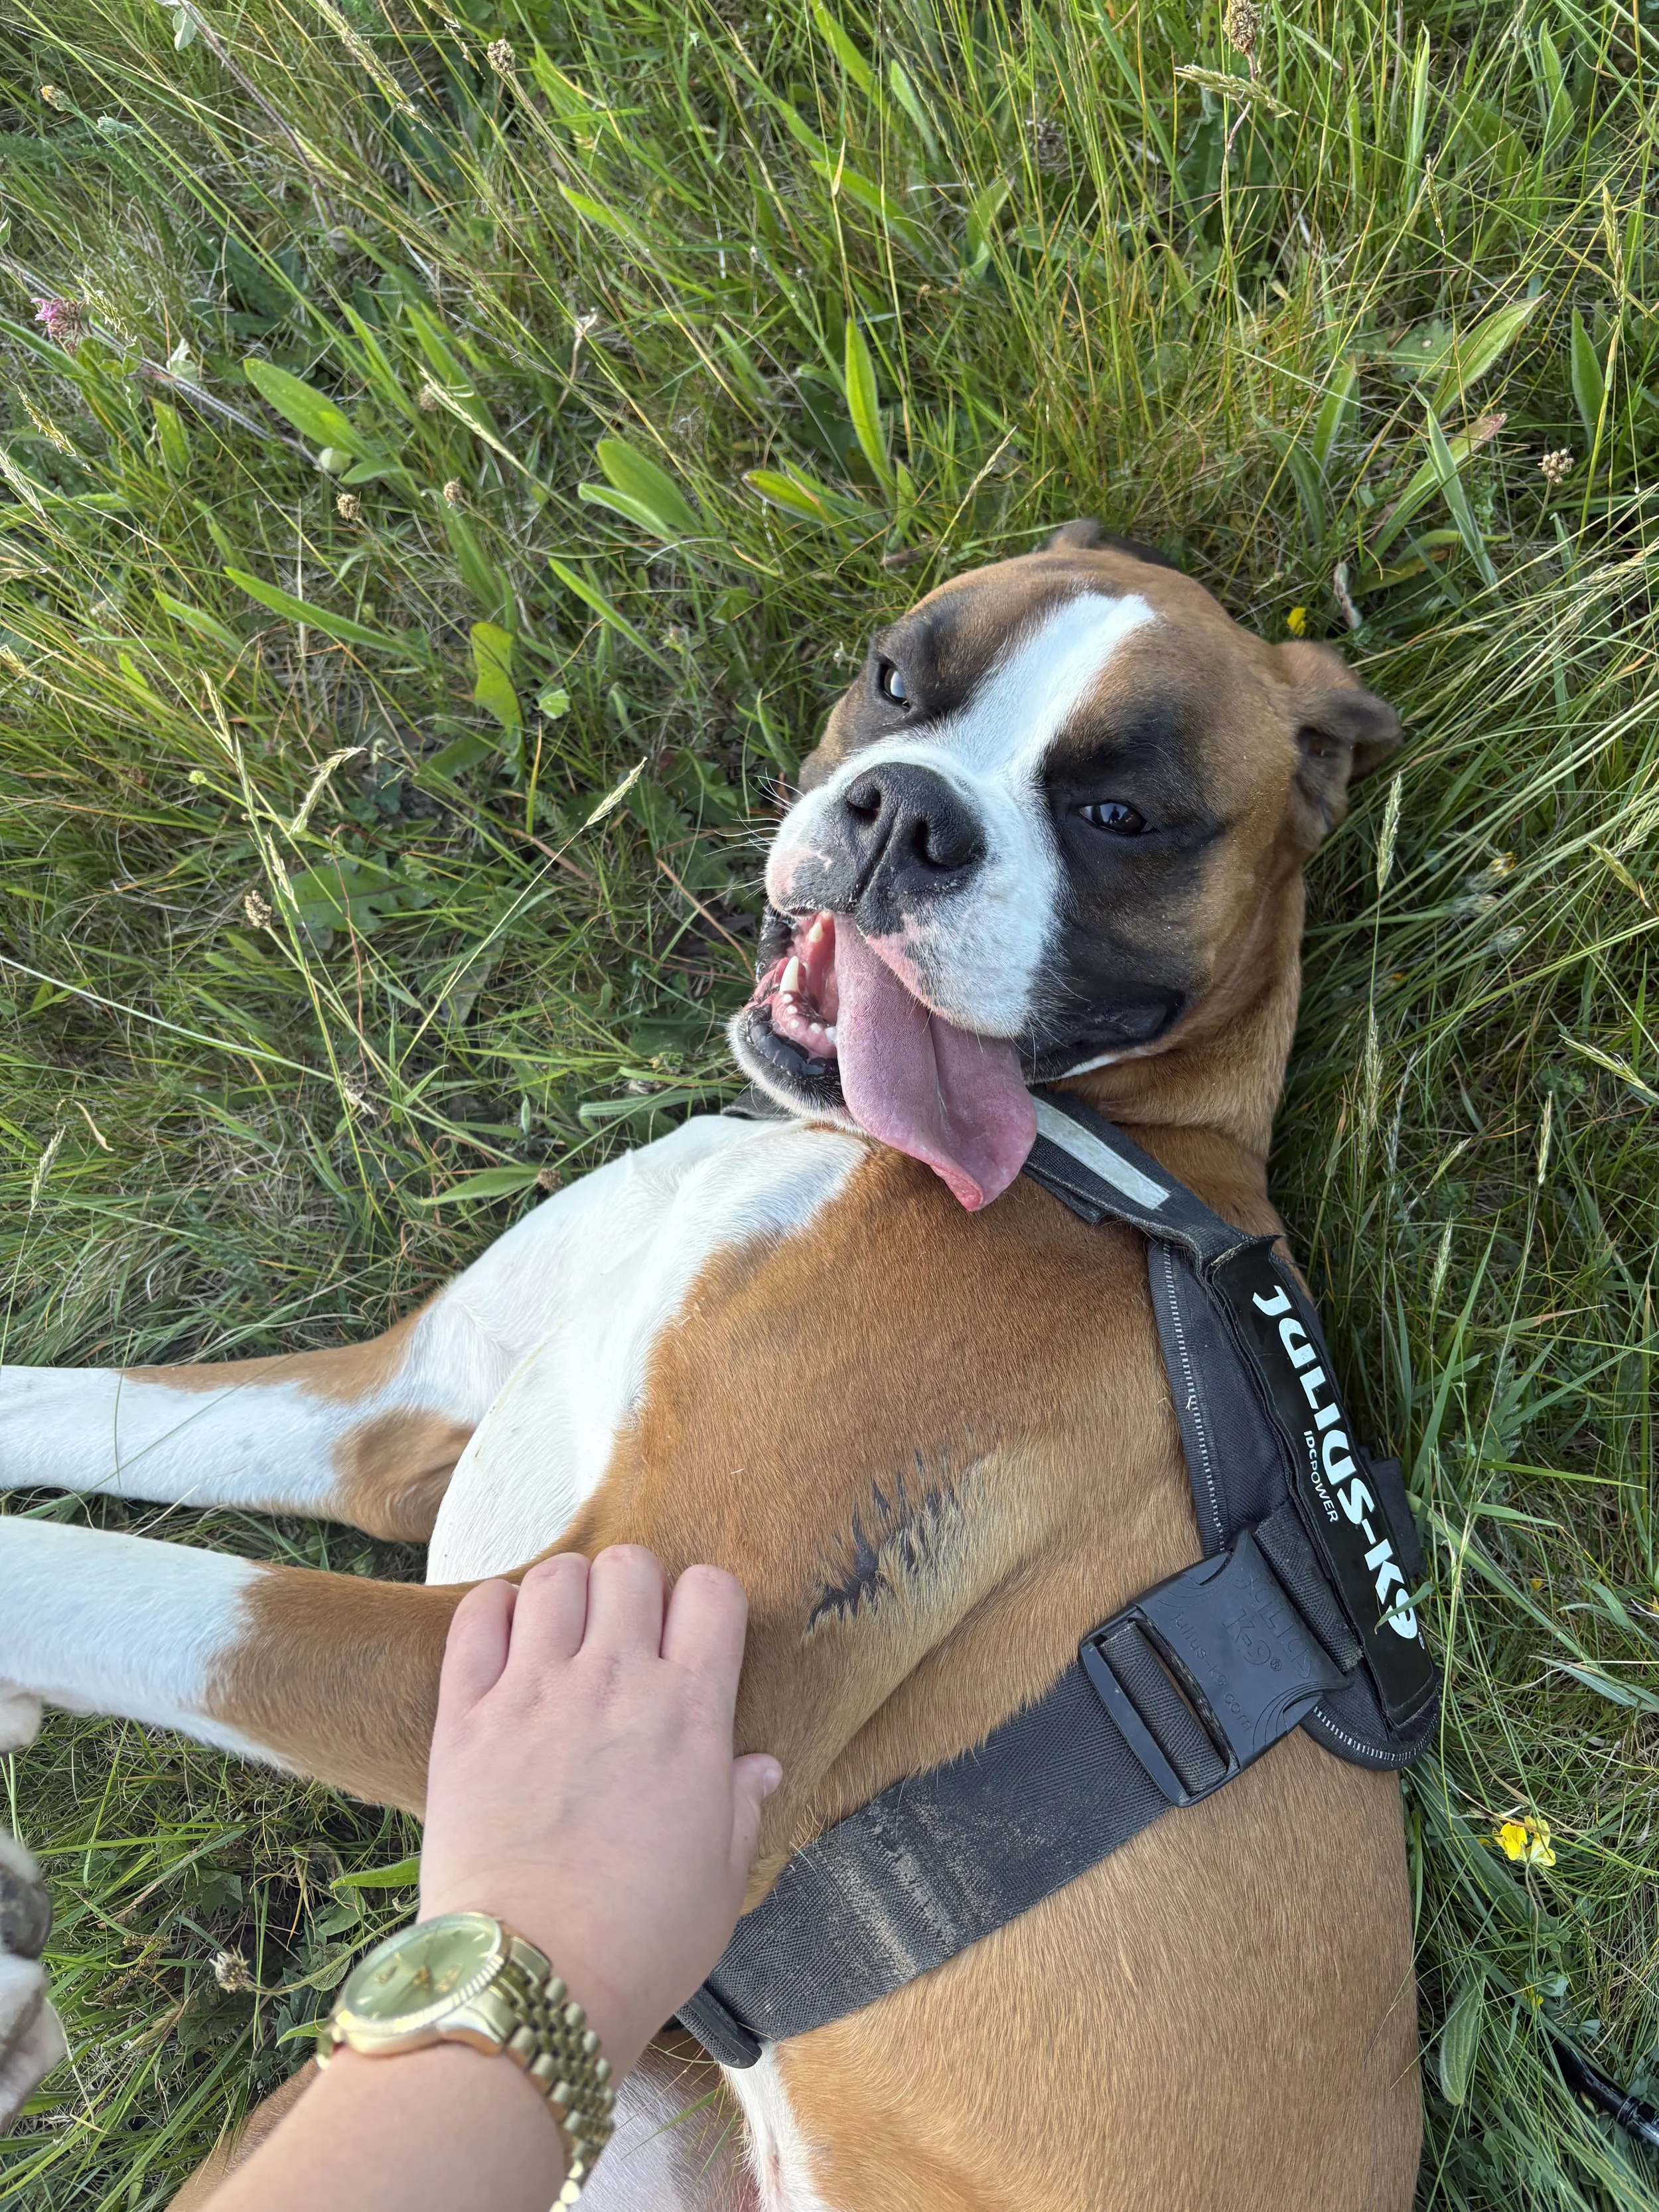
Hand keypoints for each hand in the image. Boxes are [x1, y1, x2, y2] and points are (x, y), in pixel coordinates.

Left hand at [419, 1547, 779, 2079]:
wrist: (532, 1981)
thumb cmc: (640, 1943)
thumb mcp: (721, 1881)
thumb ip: (741, 1807)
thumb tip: (759, 1766)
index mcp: (691, 1713)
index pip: (712, 1591)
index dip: (707, 1603)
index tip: (694, 1638)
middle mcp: (614, 1682)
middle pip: (630, 1566)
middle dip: (635, 1588)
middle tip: (626, 1637)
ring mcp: (534, 1693)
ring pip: (555, 1576)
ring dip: (567, 1593)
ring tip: (564, 1635)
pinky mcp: (465, 1716)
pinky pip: (476, 1617)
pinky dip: (493, 1609)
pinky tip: (505, 1639)